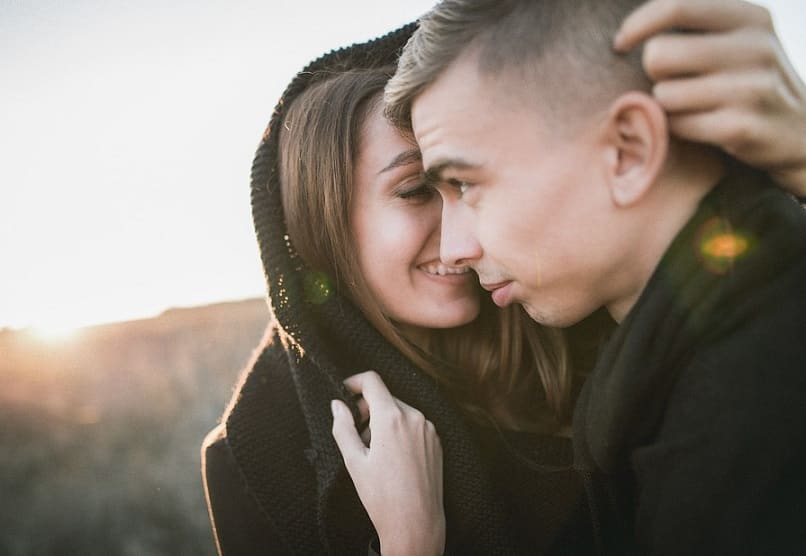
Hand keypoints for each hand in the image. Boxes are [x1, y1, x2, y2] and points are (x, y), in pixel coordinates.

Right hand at [331, 371, 444, 555]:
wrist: (416, 523)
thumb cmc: (383, 496)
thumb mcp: (354, 461)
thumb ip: (343, 427)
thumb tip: (337, 405)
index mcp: (392, 418)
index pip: (373, 381)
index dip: (355, 382)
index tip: (345, 391)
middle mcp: (414, 418)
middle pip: (386, 397)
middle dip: (367, 409)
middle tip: (356, 433)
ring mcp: (429, 429)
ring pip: (400, 411)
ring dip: (383, 421)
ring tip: (374, 452)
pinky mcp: (437, 441)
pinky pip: (414, 425)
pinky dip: (400, 431)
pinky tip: (392, 457)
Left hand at [615, 0, 805, 195]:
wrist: (801, 133)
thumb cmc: (748, 82)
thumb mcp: (737, 41)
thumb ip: (695, 25)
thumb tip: (628, 27)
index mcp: (750, 18)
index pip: (677, 6)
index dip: (638, 25)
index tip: (620, 44)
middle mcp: (755, 48)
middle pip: (659, 55)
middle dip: (655, 73)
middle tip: (675, 82)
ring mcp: (751, 88)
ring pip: (664, 94)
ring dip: (669, 106)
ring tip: (696, 107)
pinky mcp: (741, 126)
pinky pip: (677, 125)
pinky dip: (679, 129)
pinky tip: (703, 127)